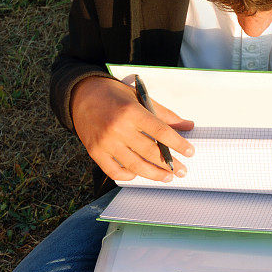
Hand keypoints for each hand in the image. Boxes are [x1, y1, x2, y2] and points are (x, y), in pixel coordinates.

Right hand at [70, 76, 193, 181]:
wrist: (81, 94)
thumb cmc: (114, 95)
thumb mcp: (140, 98)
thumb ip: (165, 114)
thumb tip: (188, 126)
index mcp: (132, 112)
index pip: (161, 132)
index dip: (178, 144)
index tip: (190, 152)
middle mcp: (118, 128)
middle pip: (150, 152)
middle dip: (170, 164)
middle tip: (182, 171)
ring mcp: (106, 142)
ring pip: (135, 166)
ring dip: (154, 174)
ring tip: (166, 177)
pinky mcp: (95, 152)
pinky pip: (114, 171)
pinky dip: (128, 176)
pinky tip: (138, 175)